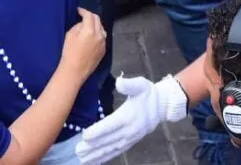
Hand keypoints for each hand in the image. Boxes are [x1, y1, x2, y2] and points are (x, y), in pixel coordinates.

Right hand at [60, 8, 105, 82]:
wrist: (75, 70)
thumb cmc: (69, 52)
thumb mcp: (70, 35)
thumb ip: (78, 26)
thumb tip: (82, 23)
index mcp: (90, 30)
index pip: (89, 15)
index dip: (83, 11)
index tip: (78, 10)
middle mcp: (99, 35)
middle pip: (97, 20)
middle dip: (90, 16)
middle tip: (83, 16)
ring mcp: (103, 43)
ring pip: (102, 28)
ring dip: (95, 24)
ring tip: (88, 25)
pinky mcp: (103, 50)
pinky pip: (102, 37)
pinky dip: (97, 33)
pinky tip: (91, 36)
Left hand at [74, 75, 188, 163]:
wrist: (162, 106)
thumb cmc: (148, 93)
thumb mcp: (140, 84)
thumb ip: (129, 84)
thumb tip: (119, 82)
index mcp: (129, 116)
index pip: (111, 125)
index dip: (98, 131)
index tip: (85, 136)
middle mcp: (129, 131)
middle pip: (109, 141)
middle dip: (93, 147)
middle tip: (78, 151)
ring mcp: (130, 139)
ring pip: (111, 149)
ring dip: (97, 155)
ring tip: (83, 158)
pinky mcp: (131, 142)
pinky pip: (117, 152)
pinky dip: (106, 157)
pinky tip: (95, 159)